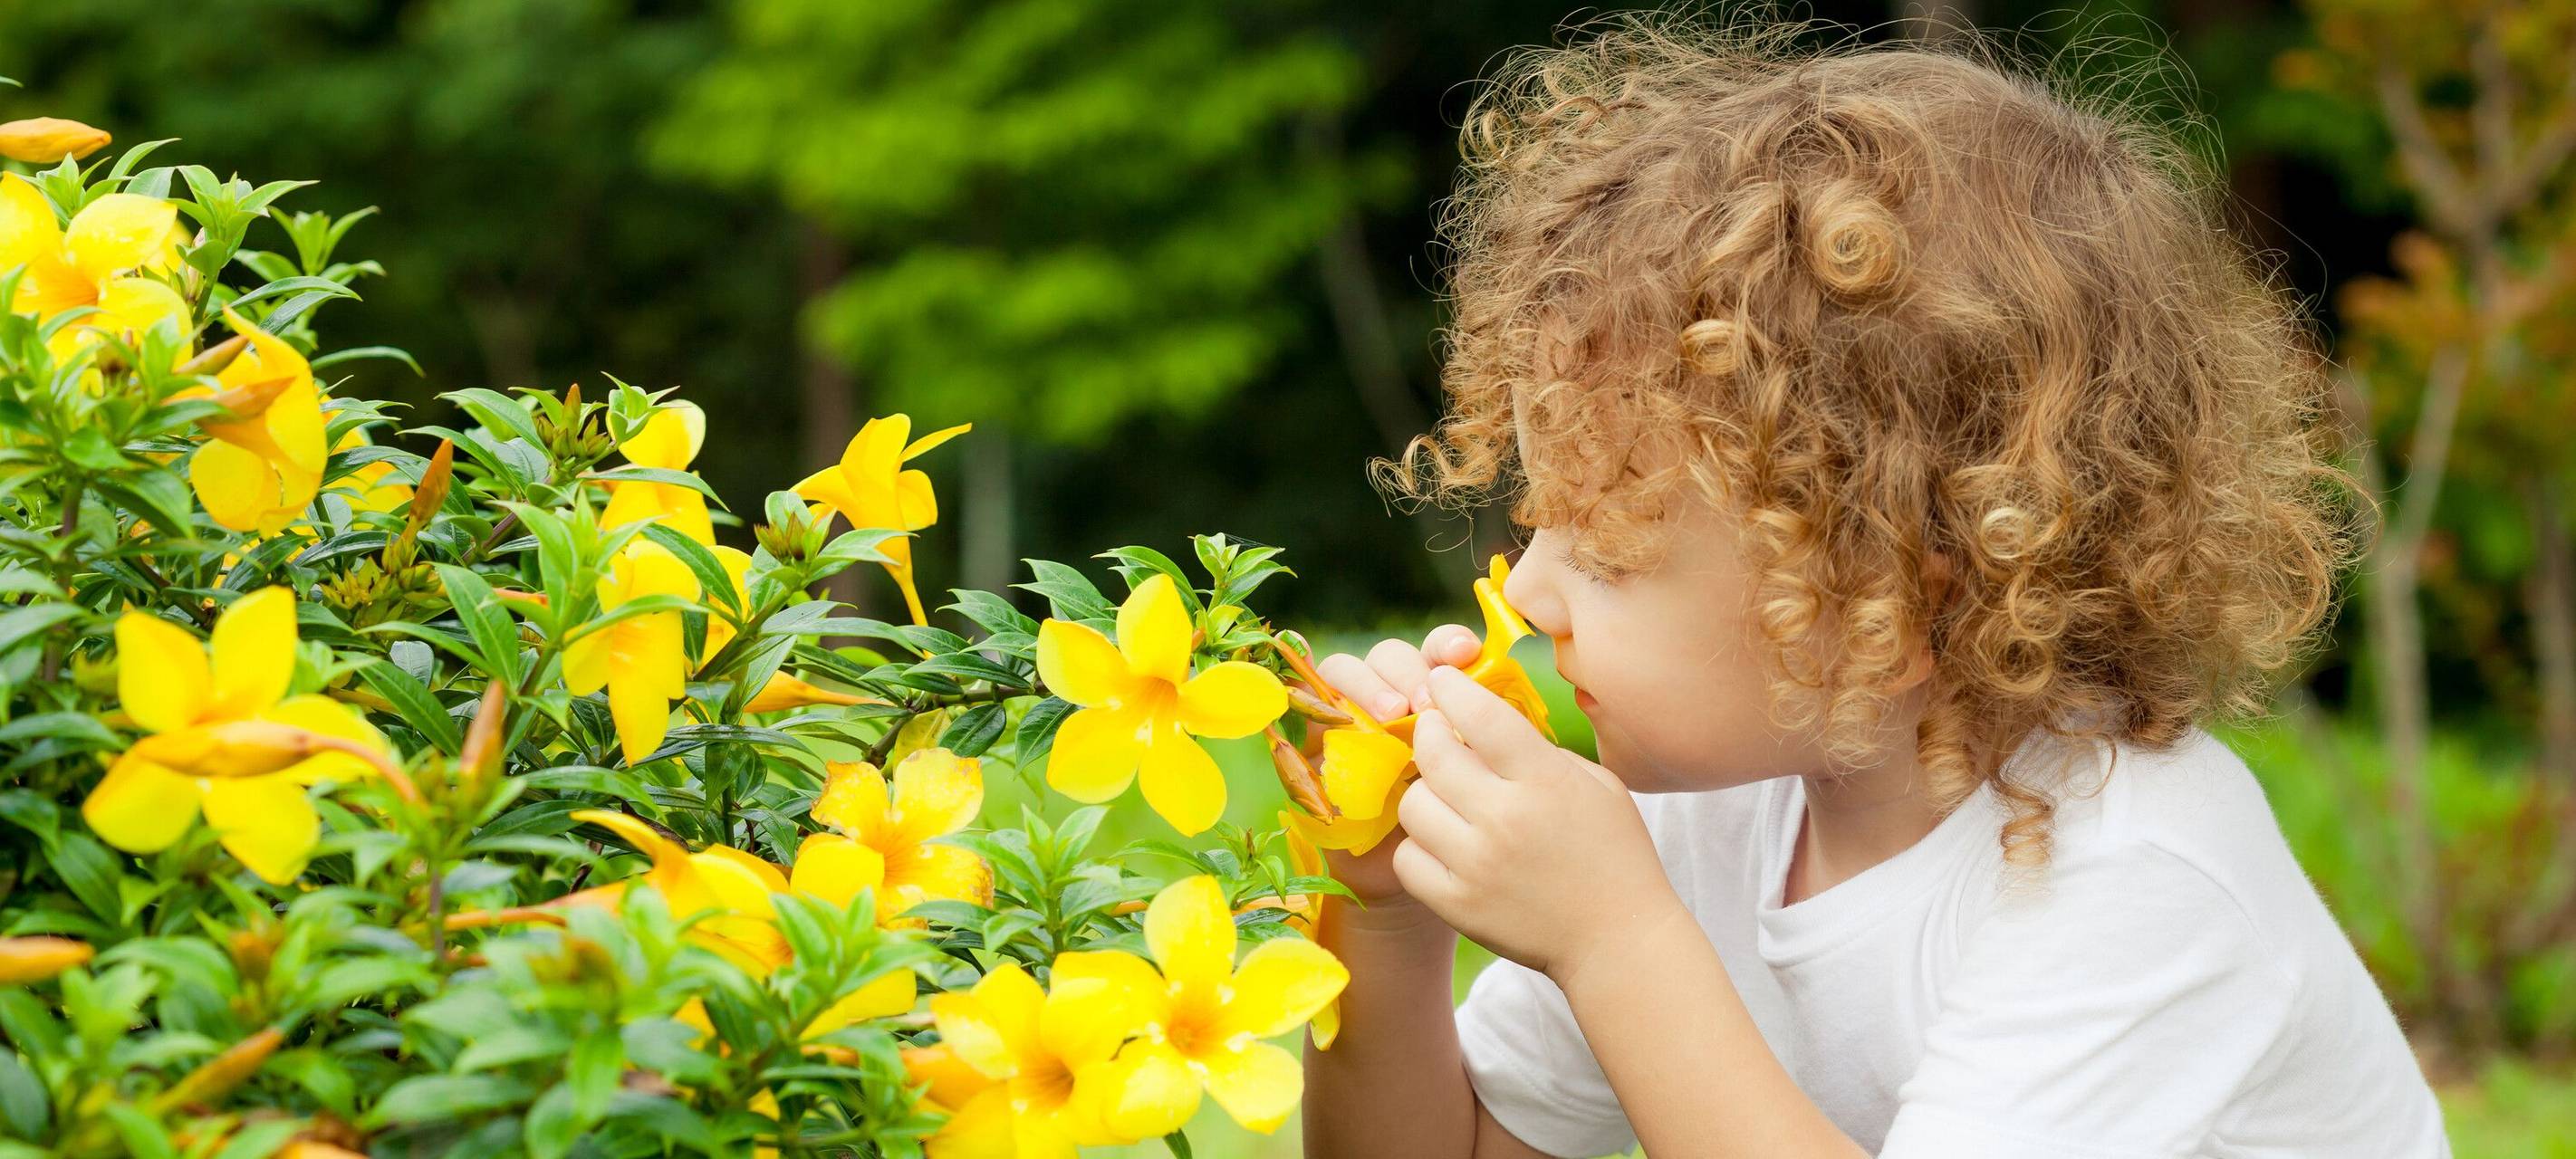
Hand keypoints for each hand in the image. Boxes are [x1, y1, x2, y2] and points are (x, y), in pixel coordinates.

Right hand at [1306, 624, 1480, 905]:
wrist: (1443, 879)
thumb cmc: (1484, 825)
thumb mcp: (1496, 778)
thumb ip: (1494, 739)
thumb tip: (1508, 703)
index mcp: (1446, 694)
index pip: (1440, 649)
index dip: (1447, 643)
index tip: (1467, 655)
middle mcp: (1397, 700)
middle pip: (1389, 656)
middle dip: (1405, 671)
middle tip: (1424, 704)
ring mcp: (1353, 722)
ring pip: (1344, 674)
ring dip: (1366, 687)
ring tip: (1390, 717)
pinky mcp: (1317, 749)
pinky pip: (1303, 711)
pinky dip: (1310, 700)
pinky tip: (1334, 717)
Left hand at [1392, 665, 1686, 980]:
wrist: (1618, 940)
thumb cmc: (1613, 854)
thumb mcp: (1597, 784)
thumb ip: (1541, 750)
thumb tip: (1484, 720)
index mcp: (1545, 782)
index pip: (1479, 716)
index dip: (1452, 689)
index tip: (1441, 680)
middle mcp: (1506, 819)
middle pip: (1433, 754)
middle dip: (1427, 731)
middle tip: (1434, 730)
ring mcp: (1477, 865)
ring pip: (1412, 805)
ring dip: (1424, 791)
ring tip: (1443, 794)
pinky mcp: (1457, 905)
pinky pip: (1407, 859)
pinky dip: (1419, 847)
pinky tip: (1442, 842)